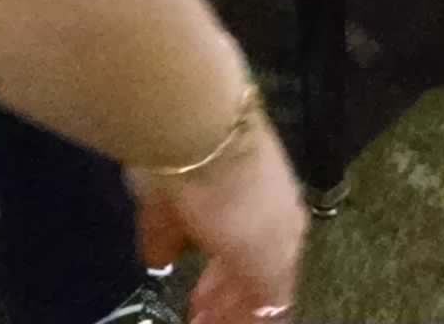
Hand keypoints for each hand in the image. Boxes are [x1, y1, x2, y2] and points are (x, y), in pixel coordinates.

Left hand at [128, 104, 304, 323]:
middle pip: (241, 266)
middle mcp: (254, 214)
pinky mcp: (172, 192)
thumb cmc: (241, 202)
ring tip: (187, 306)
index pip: (274, 281)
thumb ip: (268, 293)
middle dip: (228, 298)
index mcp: (285, 229)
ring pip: (209, 248)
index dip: (255, 312)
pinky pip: (170, 226)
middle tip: (204, 322)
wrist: (194, 138)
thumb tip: (273, 315)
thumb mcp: (267, 256)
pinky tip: (158, 260)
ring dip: (202, 278)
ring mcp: (211, 200)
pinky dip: (167, 245)